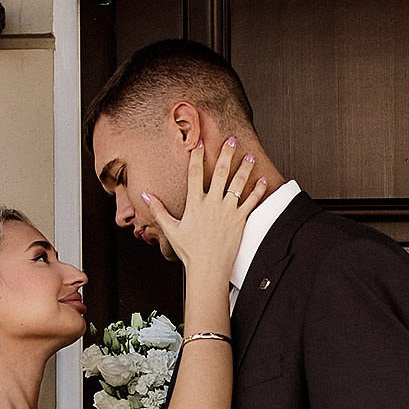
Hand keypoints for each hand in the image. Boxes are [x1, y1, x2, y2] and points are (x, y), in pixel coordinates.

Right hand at [144, 137, 267, 281]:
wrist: (208, 267)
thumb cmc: (190, 251)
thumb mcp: (170, 229)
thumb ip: (158, 210)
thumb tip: (145, 196)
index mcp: (195, 203)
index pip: (195, 174)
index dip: (198, 157)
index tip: (200, 143)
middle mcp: (212, 203)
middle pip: (221, 172)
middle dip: (227, 154)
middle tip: (232, 140)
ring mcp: (228, 211)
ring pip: (238, 184)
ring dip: (245, 168)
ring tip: (249, 156)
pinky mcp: (240, 220)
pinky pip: (252, 202)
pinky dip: (258, 190)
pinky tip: (263, 180)